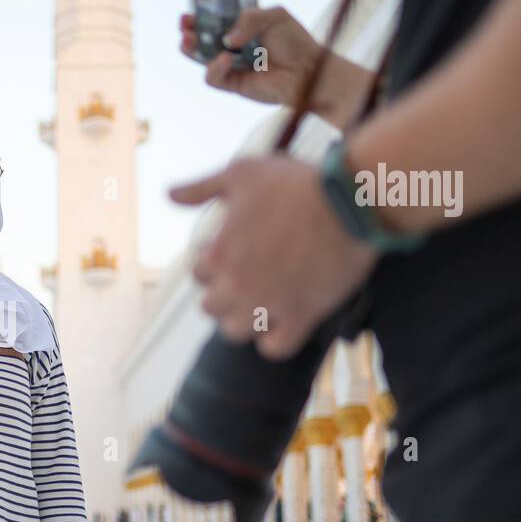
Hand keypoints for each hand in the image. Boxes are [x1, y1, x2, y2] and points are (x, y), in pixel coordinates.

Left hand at [169, 155, 377, 359]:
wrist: (350, 202)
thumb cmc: (295, 183)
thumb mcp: (241, 173)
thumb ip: (202, 188)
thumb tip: (170, 194)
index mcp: (219, 255)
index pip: (198, 274)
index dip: (212, 264)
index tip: (231, 254)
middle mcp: (237, 286)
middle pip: (211, 308)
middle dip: (223, 294)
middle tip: (245, 279)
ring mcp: (268, 305)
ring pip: (236, 333)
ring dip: (243, 320)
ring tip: (259, 304)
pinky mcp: (301, 317)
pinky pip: (274, 349)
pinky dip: (274, 341)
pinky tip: (281, 324)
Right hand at [179, 0, 371, 128]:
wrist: (307, 72)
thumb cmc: (295, 41)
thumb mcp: (275, 16)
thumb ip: (250, 18)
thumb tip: (228, 39)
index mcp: (239, 22)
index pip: (213, 8)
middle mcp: (230, 41)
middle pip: (200, 31)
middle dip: (188, 24)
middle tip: (185, 18)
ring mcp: (228, 62)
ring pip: (198, 55)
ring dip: (189, 46)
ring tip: (187, 37)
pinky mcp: (231, 82)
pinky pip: (213, 76)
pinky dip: (215, 66)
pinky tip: (226, 57)